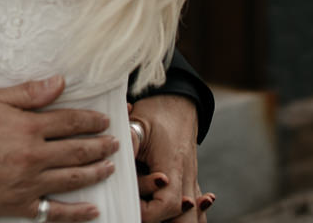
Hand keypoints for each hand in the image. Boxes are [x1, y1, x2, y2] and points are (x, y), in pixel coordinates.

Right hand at [0, 76, 118, 220]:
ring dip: (95, 172)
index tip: (104, 121)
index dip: (91, 121)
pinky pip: (55, 212)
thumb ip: (30, 93)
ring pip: (73, 179)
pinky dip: (76, 213)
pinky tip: (92, 210)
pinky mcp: (21, 205)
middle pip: (78, 151)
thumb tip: (60, 82)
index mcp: (30, 127)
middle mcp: (35, 156)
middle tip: (114, 144)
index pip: (71, 122)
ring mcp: (30, 183)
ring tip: (109, 167)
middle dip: (100, 146)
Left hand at [131, 95, 212, 218]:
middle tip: (140, 213)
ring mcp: (192, 181)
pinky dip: (192, 215)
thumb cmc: (157, 112)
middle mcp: (187, 177)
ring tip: (157, 219)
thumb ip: (129, 145)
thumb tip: (114, 159)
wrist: (179, 101)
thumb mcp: (138, 124)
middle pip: (185, 219)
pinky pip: (198, 208)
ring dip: (177, 221)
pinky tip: (187, 211)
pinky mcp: (192, 181)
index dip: (147, 210)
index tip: (130, 201)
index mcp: (173, 166)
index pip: (167, 205)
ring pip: (195, 216)